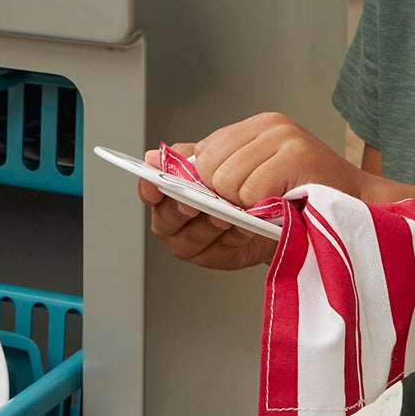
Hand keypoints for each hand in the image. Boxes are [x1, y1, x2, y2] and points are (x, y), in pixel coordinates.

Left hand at [139, 114, 366, 271]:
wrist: (362, 220)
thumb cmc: (304, 213)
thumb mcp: (247, 199)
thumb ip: (205, 180)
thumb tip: (151, 163)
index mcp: (251, 131)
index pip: (193, 152)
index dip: (177, 182)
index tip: (163, 197)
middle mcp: (265, 126)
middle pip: (203, 168)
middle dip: (210, 205)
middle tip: (236, 217)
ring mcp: (282, 136)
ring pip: (222, 180)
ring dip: (239, 209)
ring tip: (263, 212)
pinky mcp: (296, 153)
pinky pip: (248, 190)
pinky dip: (259, 209)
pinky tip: (279, 208)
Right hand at [139, 144, 276, 269]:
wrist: (265, 208)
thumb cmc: (230, 183)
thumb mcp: (209, 161)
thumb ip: (183, 158)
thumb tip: (153, 157)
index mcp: (165, 197)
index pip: (149, 193)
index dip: (151, 189)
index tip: (158, 183)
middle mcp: (172, 224)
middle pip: (168, 218)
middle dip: (183, 207)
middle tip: (194, 200)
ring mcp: (191, 245)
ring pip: (194, 236)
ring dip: (211, 223)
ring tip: (226, 211)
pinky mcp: (216, 259)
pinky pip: (222, 248)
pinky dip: (234, 235)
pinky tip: (245, 225)